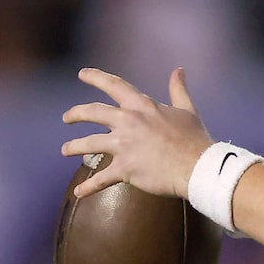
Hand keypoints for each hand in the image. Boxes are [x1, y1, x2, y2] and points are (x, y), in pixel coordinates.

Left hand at [61, 68, 212, 199]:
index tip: (82, 74)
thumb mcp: (187, 110)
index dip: (95, 77)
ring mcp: (123, 146)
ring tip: (65, 150)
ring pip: (88, 144)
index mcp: (141, 106)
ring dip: (73, 147)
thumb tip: (178, 71)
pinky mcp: (124, 169)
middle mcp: (127, 122)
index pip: (113, 85)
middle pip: (92, 112)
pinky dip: (88, 187)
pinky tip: (79, 192)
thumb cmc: (194, 139)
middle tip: (67, 118)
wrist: (198, 167)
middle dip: (75, 114)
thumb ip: (178, 89)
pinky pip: (101, 179)